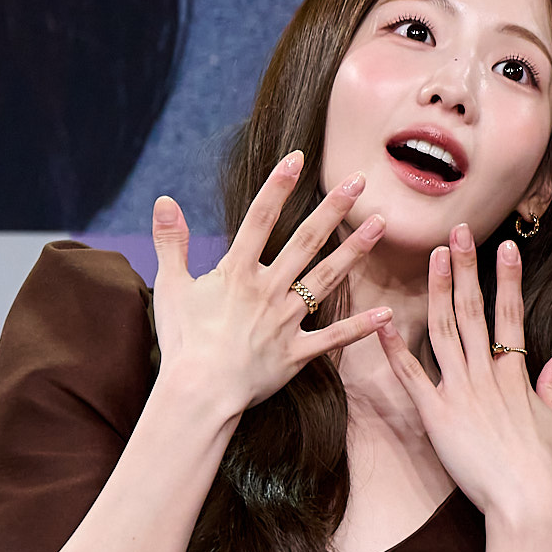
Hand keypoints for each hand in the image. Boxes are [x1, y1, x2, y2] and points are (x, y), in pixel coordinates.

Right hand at [148, 151, 391, 424]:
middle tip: (359, 179)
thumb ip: (170, 242)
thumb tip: (163, 200)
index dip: (278, 186)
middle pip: (306, 241)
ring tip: (381, 224)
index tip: (299, 158)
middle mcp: (267, 290)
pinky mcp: (296, 353)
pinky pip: (333, 338)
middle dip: (333, 208)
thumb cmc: (181, 342)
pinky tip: (387, 312)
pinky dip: (360, 328)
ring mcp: (286, 321)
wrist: (197, 393)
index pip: (259, 218)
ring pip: (327, 279)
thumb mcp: (170, 287)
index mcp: (236, 272)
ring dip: (356, 250)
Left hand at [381, 224, 551, 536]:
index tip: (505, 247)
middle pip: (474, 310)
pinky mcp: (436, 415)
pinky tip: (381, 320)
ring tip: (432, 255)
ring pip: (444, 330)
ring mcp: (460, 392)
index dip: (508, 279)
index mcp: (517, 376)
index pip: (511, 315)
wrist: (527, 504)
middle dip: (466, 268)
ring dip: (436, 290)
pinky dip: (394, 347)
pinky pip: (411, 375)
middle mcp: (487, 374)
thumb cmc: (548, 472)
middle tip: (459, 232)